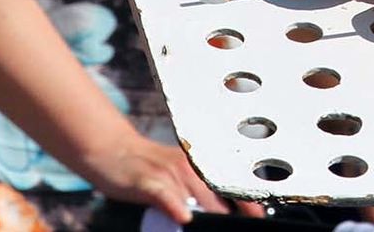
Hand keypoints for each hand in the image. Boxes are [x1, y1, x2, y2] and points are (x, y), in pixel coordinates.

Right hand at [80, 126, 264, 222]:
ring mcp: (168, 173)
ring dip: (210, 212)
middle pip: (217, 192)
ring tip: (221, 225)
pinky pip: (164, 194)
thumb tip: (220, 210)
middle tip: (242, 226)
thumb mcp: (176, 175)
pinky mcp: (147, 181)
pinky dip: (175, 205)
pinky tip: (184, 217)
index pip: (228, 185)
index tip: (260, 217)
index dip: (246, 202)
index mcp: (197, 167)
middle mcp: (187, 167)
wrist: (113, 150)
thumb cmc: (146, 166)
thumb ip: (197, 191)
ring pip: (196, 194)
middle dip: (231, 212)